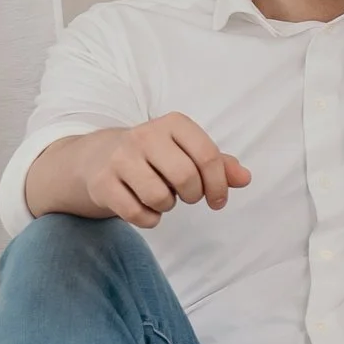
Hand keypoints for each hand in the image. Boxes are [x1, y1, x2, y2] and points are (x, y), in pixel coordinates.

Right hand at [78, 113, 250, 228]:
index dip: (219, 185)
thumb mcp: (188, 152)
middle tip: (187, 196)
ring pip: (159, 197)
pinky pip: (137, 214)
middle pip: (185, 177)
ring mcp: (120, 158)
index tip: (217, 200)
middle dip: (193, 196)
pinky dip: (148, 219)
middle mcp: (144, 135)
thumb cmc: (155, 156)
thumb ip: (219, 164)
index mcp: (173, 123)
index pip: (208, 156)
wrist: (98, 157)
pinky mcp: (102, 182)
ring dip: (167, 206)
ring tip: (162, 196)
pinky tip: (145, 207)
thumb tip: (245, 178)